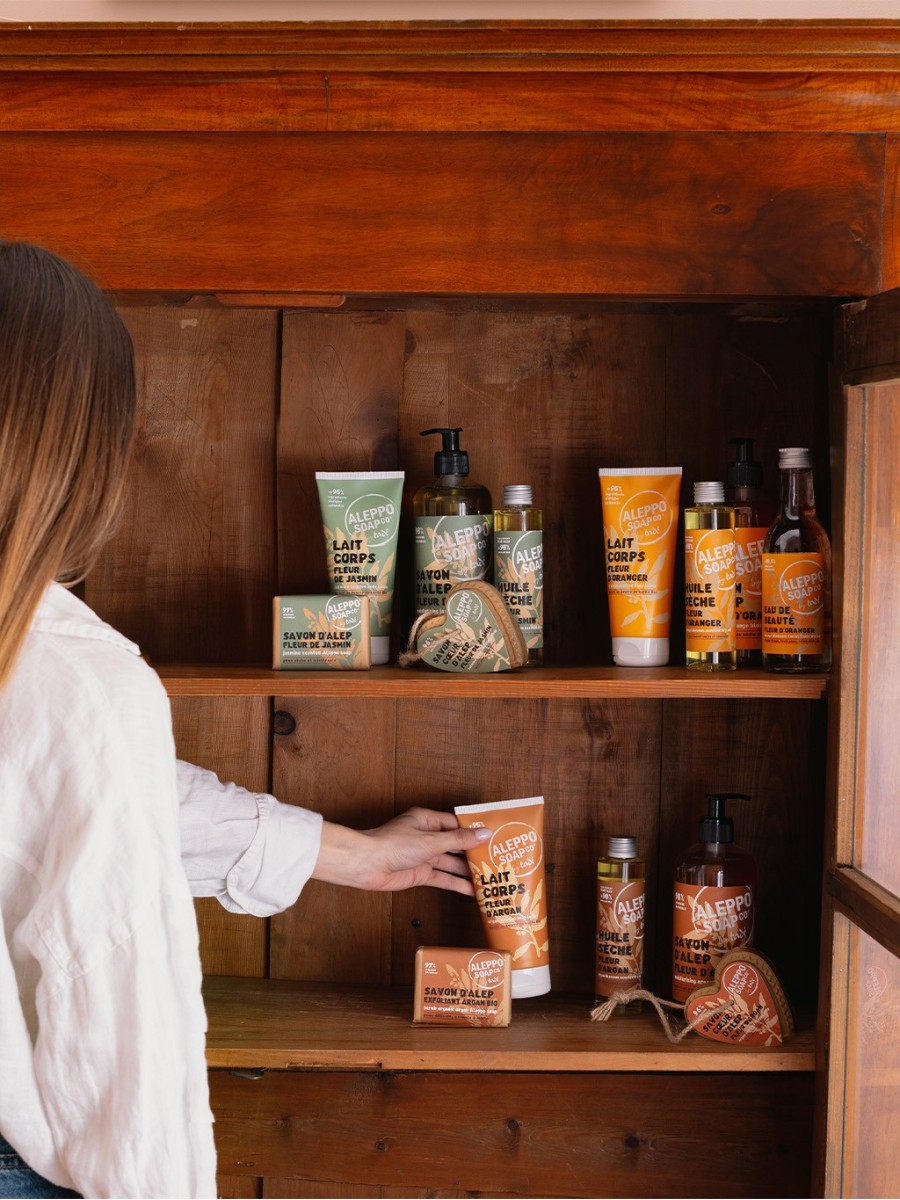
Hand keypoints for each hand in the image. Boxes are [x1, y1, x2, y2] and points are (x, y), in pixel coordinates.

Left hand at [312, 806, 490, 896]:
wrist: (366, 865)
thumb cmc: (393, 845)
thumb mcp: (431, 841)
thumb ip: (458, 840)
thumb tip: (483, 833)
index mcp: (428, 820)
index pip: (457, 824)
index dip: (475, 831)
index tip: (495, 837)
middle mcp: (427, 837)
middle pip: (456, 844)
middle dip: (474, 852)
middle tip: (497, 860)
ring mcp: (423, 856)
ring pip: (451, 863)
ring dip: (468, 871)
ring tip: (490, 878)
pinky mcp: (420, 873)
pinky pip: (442, 878)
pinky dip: (456, 884)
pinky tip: (472, 891)